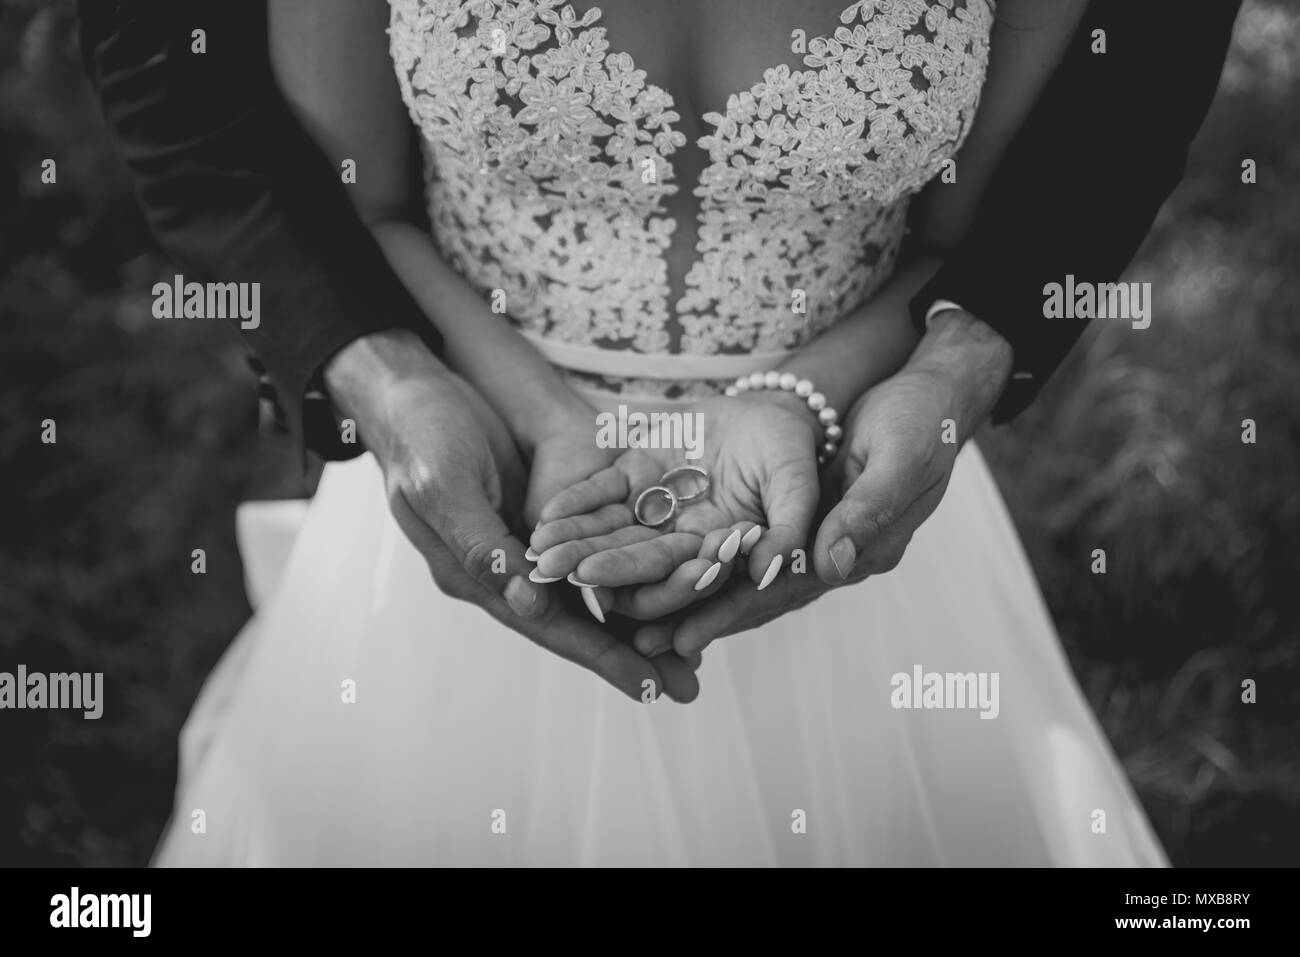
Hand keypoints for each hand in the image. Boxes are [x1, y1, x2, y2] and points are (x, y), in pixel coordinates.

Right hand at [324, 330, 698, 701]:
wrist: (413, 389)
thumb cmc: (421, 433)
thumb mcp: (442, 484)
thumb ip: (480, 544)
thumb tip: (525, 604)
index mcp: (473, 574)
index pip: (547, 627)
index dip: (599, 657)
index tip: (648, 688)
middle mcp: (502, 571)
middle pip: (576, 623)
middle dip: (631, 654)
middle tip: (688, 686)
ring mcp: (522, 545)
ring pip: (589, 594)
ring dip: (636, 623)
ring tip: (688, 654)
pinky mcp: (540, 517)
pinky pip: (591, 553)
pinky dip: (626, 572)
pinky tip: (665, 584)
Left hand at [527, 391, 822, 621]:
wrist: (772, 412)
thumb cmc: (791, 454)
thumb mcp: (797, 488)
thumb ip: (787, 529)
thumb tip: (769, 571)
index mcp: (718, 554)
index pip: (681, 580)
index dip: (649, 588)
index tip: (612, 595)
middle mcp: (680, 539)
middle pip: (635, 561)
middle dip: (595, 569)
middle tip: (557, 575)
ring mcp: (655, 507)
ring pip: (609, 530)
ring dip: (574, 540)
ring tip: (539, 550)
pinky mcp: (636, 474)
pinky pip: (601, 491)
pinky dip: (575, 501)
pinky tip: (545, 513)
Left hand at [643, 309, 1013, 656]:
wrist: (935, 397)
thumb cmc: (921, 423)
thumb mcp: (899, 458)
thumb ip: (867, 511)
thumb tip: (832, 567)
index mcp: (865, 551)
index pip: (788, 589)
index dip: (734, 613)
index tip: (684, 636)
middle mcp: (839, 556)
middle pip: (760, 595)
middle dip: (703, 618)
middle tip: (643, 643)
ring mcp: (823, 539)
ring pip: (750, 576)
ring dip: (699, 598)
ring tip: (642, 621)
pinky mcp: (807, 517)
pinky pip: (752, 546)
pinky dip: (713, 560)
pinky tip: (673, 569)